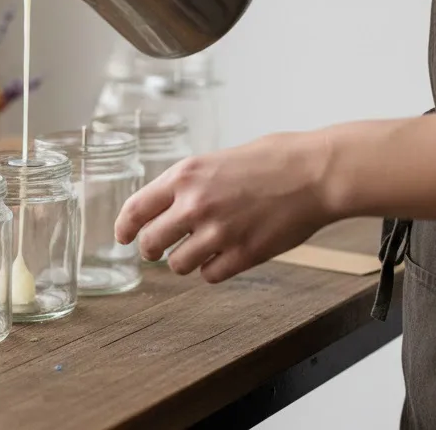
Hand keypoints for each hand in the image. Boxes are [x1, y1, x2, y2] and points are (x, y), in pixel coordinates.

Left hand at [114, 132, 333, 282]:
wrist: (314, 173)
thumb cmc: (270, 159)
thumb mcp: (216, 159)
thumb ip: (189, 183)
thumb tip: (167, 205)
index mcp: (185, 176)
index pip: (136, 208)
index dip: (124, 227)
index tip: (122, 237)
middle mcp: (195, 204)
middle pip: (151, 243)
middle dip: (152, 249)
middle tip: (160, 249)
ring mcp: (219, 232)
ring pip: (178, 265)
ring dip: (184, 261)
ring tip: (200, 249)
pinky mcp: (243, 255)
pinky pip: (210, 276)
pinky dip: (213, 270)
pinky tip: (224, 256)